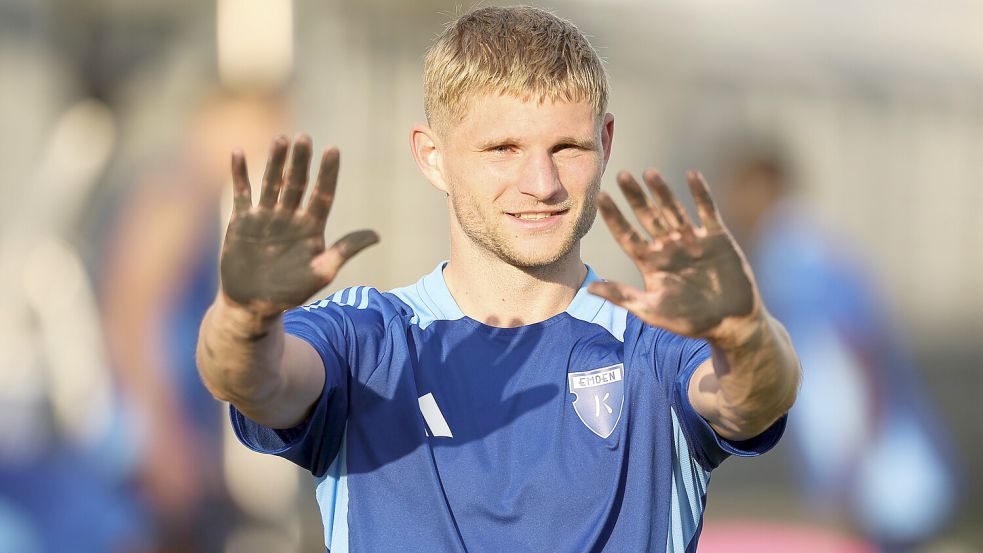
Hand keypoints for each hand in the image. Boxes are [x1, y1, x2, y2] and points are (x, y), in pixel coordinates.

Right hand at [220, 135, 378, 316]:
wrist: (253, 304)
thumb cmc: (290, 293)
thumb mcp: (321, 272)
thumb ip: (344, 250)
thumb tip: (377, 235)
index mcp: (311, 227)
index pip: (323, 194)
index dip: (328, 173)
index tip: (333, 150)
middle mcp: (290, 217)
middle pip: (297, 183)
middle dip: (301, 162)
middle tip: (305, 139)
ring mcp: (265, 217)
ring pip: (271, 183)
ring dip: (275, 161)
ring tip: (280, 139)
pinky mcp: (242, 221)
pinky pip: (241, 193)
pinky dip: (238, 174)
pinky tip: (237, 152)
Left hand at [589, 169, 760, 342]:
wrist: (731, 324)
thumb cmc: (689, 321)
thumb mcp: (652, 310)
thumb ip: (623, 297)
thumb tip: (588, 289)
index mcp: (650, 262)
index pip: (626, 235)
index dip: (614, 217)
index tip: (601, 197)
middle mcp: (668, 247)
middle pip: (647, 217)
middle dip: (636, 197)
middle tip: (622, 175)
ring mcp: (692, 240)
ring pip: (673, 210)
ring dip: (663, 192)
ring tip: (650, 173)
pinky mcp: (717, 237)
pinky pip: (707, 211)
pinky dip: (700, 194)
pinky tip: (692, 175)